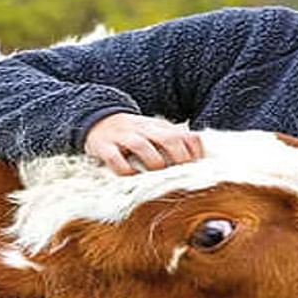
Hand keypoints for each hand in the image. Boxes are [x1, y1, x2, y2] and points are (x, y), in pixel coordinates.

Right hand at [84, 113, 203, 175]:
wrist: (98, 119)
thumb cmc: (134, 134)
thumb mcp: (157, 133)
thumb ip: (176, 143)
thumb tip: (199, 161)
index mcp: (160, 127)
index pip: (185, 135)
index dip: (194, 153)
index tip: (196, 169)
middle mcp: (143, 129)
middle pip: (168, 139)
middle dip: (178, 159)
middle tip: (179, 176)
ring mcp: (123, 136)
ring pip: (142, 146)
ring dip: (153, 163)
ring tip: (156, 177)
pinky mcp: (104, 146)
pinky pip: (115, 158)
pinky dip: (124, 169)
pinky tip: (130, 177)